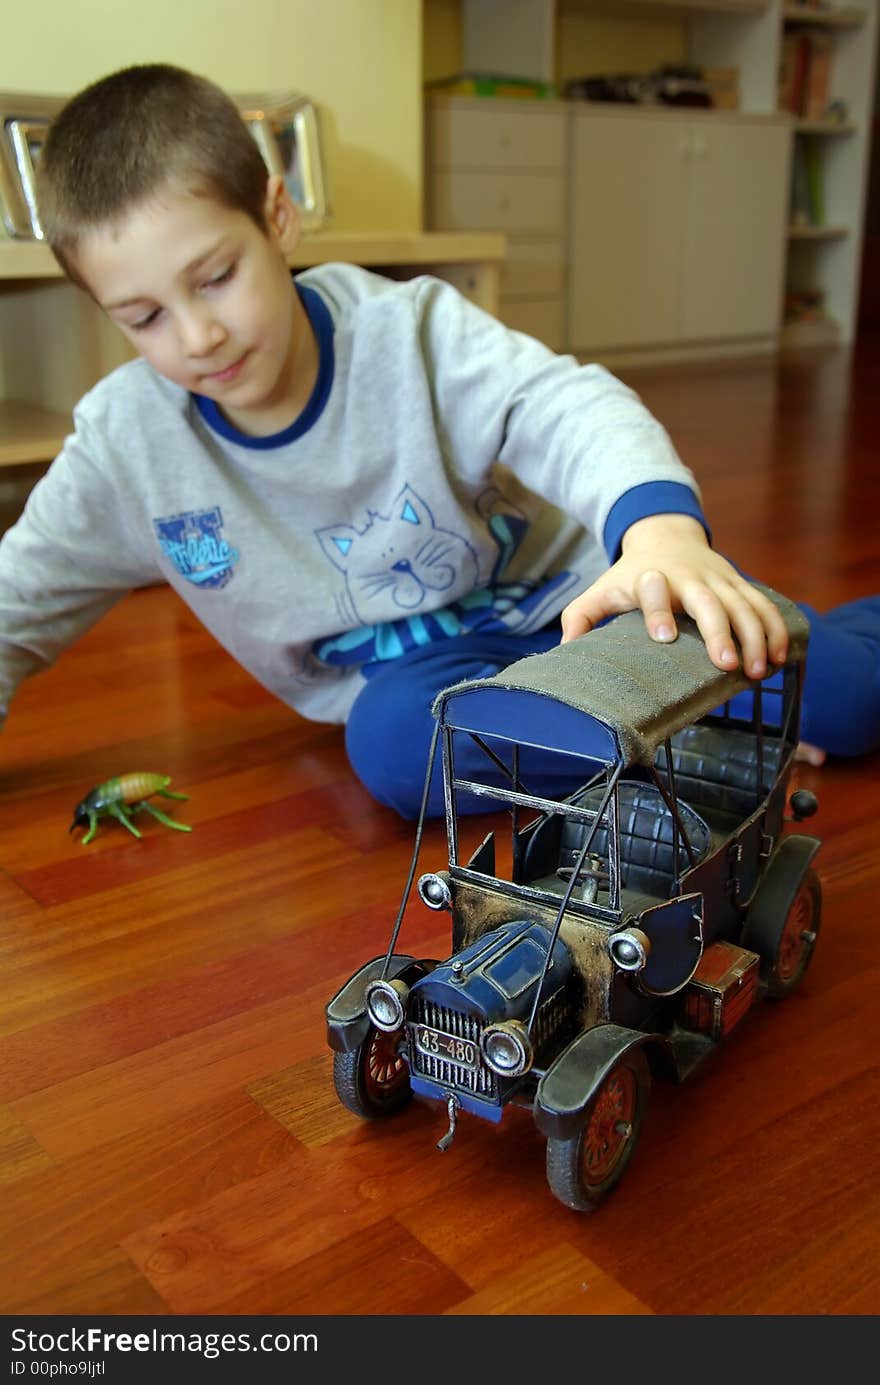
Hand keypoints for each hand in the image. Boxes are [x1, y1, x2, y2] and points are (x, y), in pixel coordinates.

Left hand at [560, 514, 789, 677]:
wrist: (667, 534)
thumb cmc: (631, 575)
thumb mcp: (601, 589)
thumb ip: (580, 616)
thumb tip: (565, 651)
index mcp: (650, 578)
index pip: (653, 590)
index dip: (658, 611)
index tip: (664, 637)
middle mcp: (687, 577)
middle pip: (709, 602)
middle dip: (720, 632)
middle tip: (727, 666)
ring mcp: (718, 580)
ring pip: (744, 606)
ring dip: (756, 638)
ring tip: (759, 672)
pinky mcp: (738, 584)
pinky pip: (763, 605)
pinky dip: (775, 630)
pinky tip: (782, 659)